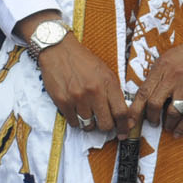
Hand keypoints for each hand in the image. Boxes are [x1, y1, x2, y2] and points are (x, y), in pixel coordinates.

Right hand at [17, 12, 132, 135]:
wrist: (58, 49)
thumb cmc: (83, 60)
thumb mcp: (104, 71)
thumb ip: (113, 91)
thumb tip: (122, 114)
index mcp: (108, 82)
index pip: (121, 112)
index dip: (124, 126)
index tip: (123, 132)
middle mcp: (94, 91)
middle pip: (106, 124)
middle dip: (106, 126)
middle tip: (103, 121)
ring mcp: (78, 98)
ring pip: (89, 125)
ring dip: (89, 123)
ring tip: (87, 112)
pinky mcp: (62, 101)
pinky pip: (73, 122)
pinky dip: (76, 120)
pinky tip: (75, 110)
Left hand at [131, 3, 182, 137]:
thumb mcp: (166, 58)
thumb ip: (156, 76)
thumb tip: (144, 94)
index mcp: (161, 69)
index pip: (143, 92)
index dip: (134, 109)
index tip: (130, 121)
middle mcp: (172, 77)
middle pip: (155, 103)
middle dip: (151, 117)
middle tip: (153, 122)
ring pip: (172, 111)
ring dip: (168, 123)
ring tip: (167, 126)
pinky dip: (182, 126)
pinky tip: (177, 132)